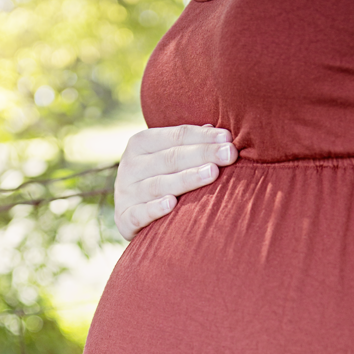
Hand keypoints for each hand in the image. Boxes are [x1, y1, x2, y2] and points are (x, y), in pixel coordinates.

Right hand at [114, 124, 238, 240]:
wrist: (129, 216)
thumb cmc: (160, 179)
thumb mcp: (168, 159)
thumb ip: (189, 146)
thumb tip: (221, 134)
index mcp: (140, 143)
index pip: (176, 136)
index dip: (203, 137)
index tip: (229, 139)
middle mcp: (130, 166)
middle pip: (170, 158)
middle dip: (203, 154)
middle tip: (229, 154)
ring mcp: (125, 193)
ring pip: (159, 184)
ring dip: (186, 179)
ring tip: (212, 173)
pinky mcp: (124, 219)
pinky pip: (140, 213)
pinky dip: (154, 209)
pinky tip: (171, 204)